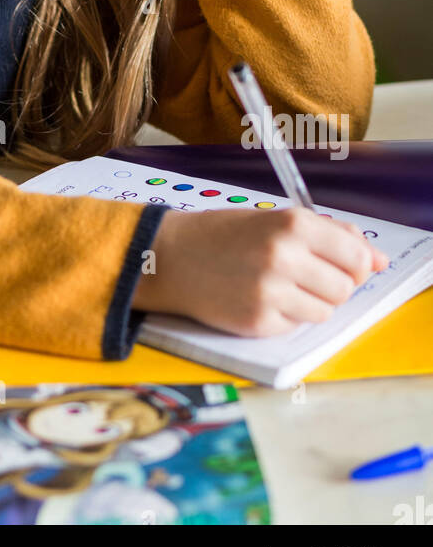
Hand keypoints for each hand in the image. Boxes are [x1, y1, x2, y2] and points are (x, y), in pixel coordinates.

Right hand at [133, 206, 389, 335]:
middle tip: (303, 274)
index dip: (356, 263)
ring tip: (278, 286)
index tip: (346, 264)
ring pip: (325, 311)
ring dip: (310, 302)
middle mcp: (284, 257)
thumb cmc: (223, 235)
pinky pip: (296, 326)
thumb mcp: (276, 220)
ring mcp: (271, 293)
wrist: (170, 256)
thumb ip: (331, 235)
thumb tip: (377, 260)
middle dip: (332, 284)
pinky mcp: (258, 322)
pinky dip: (285, 317)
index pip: (357, 255)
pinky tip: (259, 298)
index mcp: (292, 224)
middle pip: (345, 287)